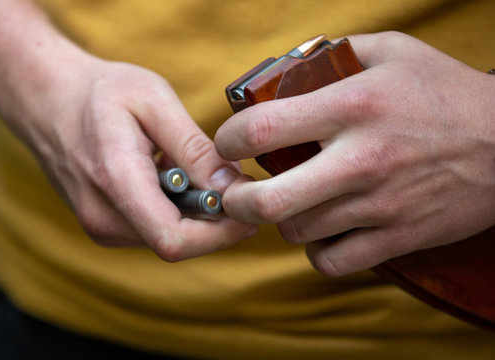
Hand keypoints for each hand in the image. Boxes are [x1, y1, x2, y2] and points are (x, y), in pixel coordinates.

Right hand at [24, 56, 257, 259]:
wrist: (47, 100)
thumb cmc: (100, 92)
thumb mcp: (153, 101)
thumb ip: (193, 147)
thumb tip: (231, 187)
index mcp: (115, 182)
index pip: (174, 239)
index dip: (220, 235)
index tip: (246, 210)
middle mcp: (102, 217)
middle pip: (178, 244)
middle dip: (215, 222)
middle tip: (231, 182)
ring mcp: (100, 226)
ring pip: (168, 239)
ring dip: (196, 215)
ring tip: (192, 170)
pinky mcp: (104, 226)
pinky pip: (153, 231)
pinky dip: (176, 212)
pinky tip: (171, 178)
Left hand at [215, 32, 494, 275]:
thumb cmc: (445, 93)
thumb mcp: (393, 51)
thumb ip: (334, 54)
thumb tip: (285, 70)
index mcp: (352, 105)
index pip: (261, 129)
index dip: (228, 140)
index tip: (229, 144)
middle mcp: (361, 158)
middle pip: (267, 200)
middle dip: (235, 201)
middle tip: (235, 192)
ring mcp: (380, 204)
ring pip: (296, 231)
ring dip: (281, 219)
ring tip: (290, 203)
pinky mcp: (398, 237)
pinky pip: (332, 262)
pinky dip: (316, 251)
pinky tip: (323, 230)